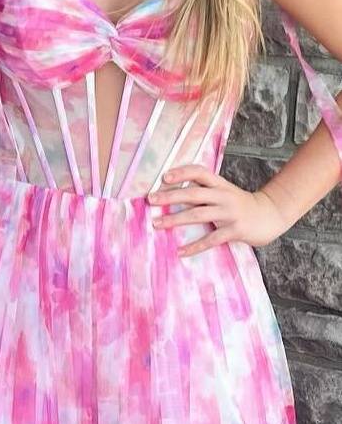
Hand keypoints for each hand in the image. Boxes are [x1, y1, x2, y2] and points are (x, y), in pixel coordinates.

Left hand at [146, 165, 289, 256]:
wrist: (271, 215)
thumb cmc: (242, 204)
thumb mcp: (225, 192)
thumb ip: (205, 191)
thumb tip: (176, 193)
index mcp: (221, 184)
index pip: (200, 172)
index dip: (182, 172)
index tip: (164, 177)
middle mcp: (224, 196)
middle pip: (194, 194)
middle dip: (171, 196)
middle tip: (151, 200)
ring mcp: (230, 213)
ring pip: (198, 215)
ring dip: (175, 219)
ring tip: (157, 224)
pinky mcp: (235, 230)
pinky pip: (211, 239)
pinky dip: (195, 246)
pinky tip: (180, 252)